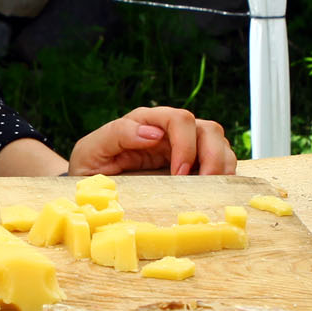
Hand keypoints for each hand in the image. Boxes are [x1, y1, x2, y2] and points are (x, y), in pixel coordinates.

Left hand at [66, 106, 235, 177]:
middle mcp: (168, 131)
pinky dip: (223, 175)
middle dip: (212, 156)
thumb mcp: (91, 150)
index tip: (180, 173)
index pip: (179, 119)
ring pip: (218, 143)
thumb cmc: (89, 166)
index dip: (185, 145)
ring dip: (222, 165)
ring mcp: (182, 147)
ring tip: (212, 189)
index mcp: (145, 122)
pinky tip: (213, 191)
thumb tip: (151, 133)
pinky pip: (219, 162)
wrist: (89, 187)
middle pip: (208, 129)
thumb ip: (117, 134)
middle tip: (204, 184)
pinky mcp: (190, 165)